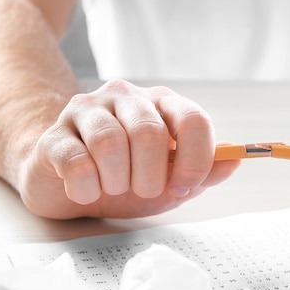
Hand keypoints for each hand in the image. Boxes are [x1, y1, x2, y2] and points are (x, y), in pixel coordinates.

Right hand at [17, 79, 240, 218]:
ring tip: (114, 188)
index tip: (184, 186)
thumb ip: (204, 171)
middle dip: (152, 175)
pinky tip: (87, 192)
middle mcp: (125, 97)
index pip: (192, 119)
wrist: (69, 182)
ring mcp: (87, 110)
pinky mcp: (54, 134)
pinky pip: (76, 160)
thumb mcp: (172, 180)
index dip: (195, 159)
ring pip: (110, 142)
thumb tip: (236, 159)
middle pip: (150, 131)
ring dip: (118, 180)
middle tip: (144, 190)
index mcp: (162, 104)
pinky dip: (87, 188)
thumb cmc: (127, 178)